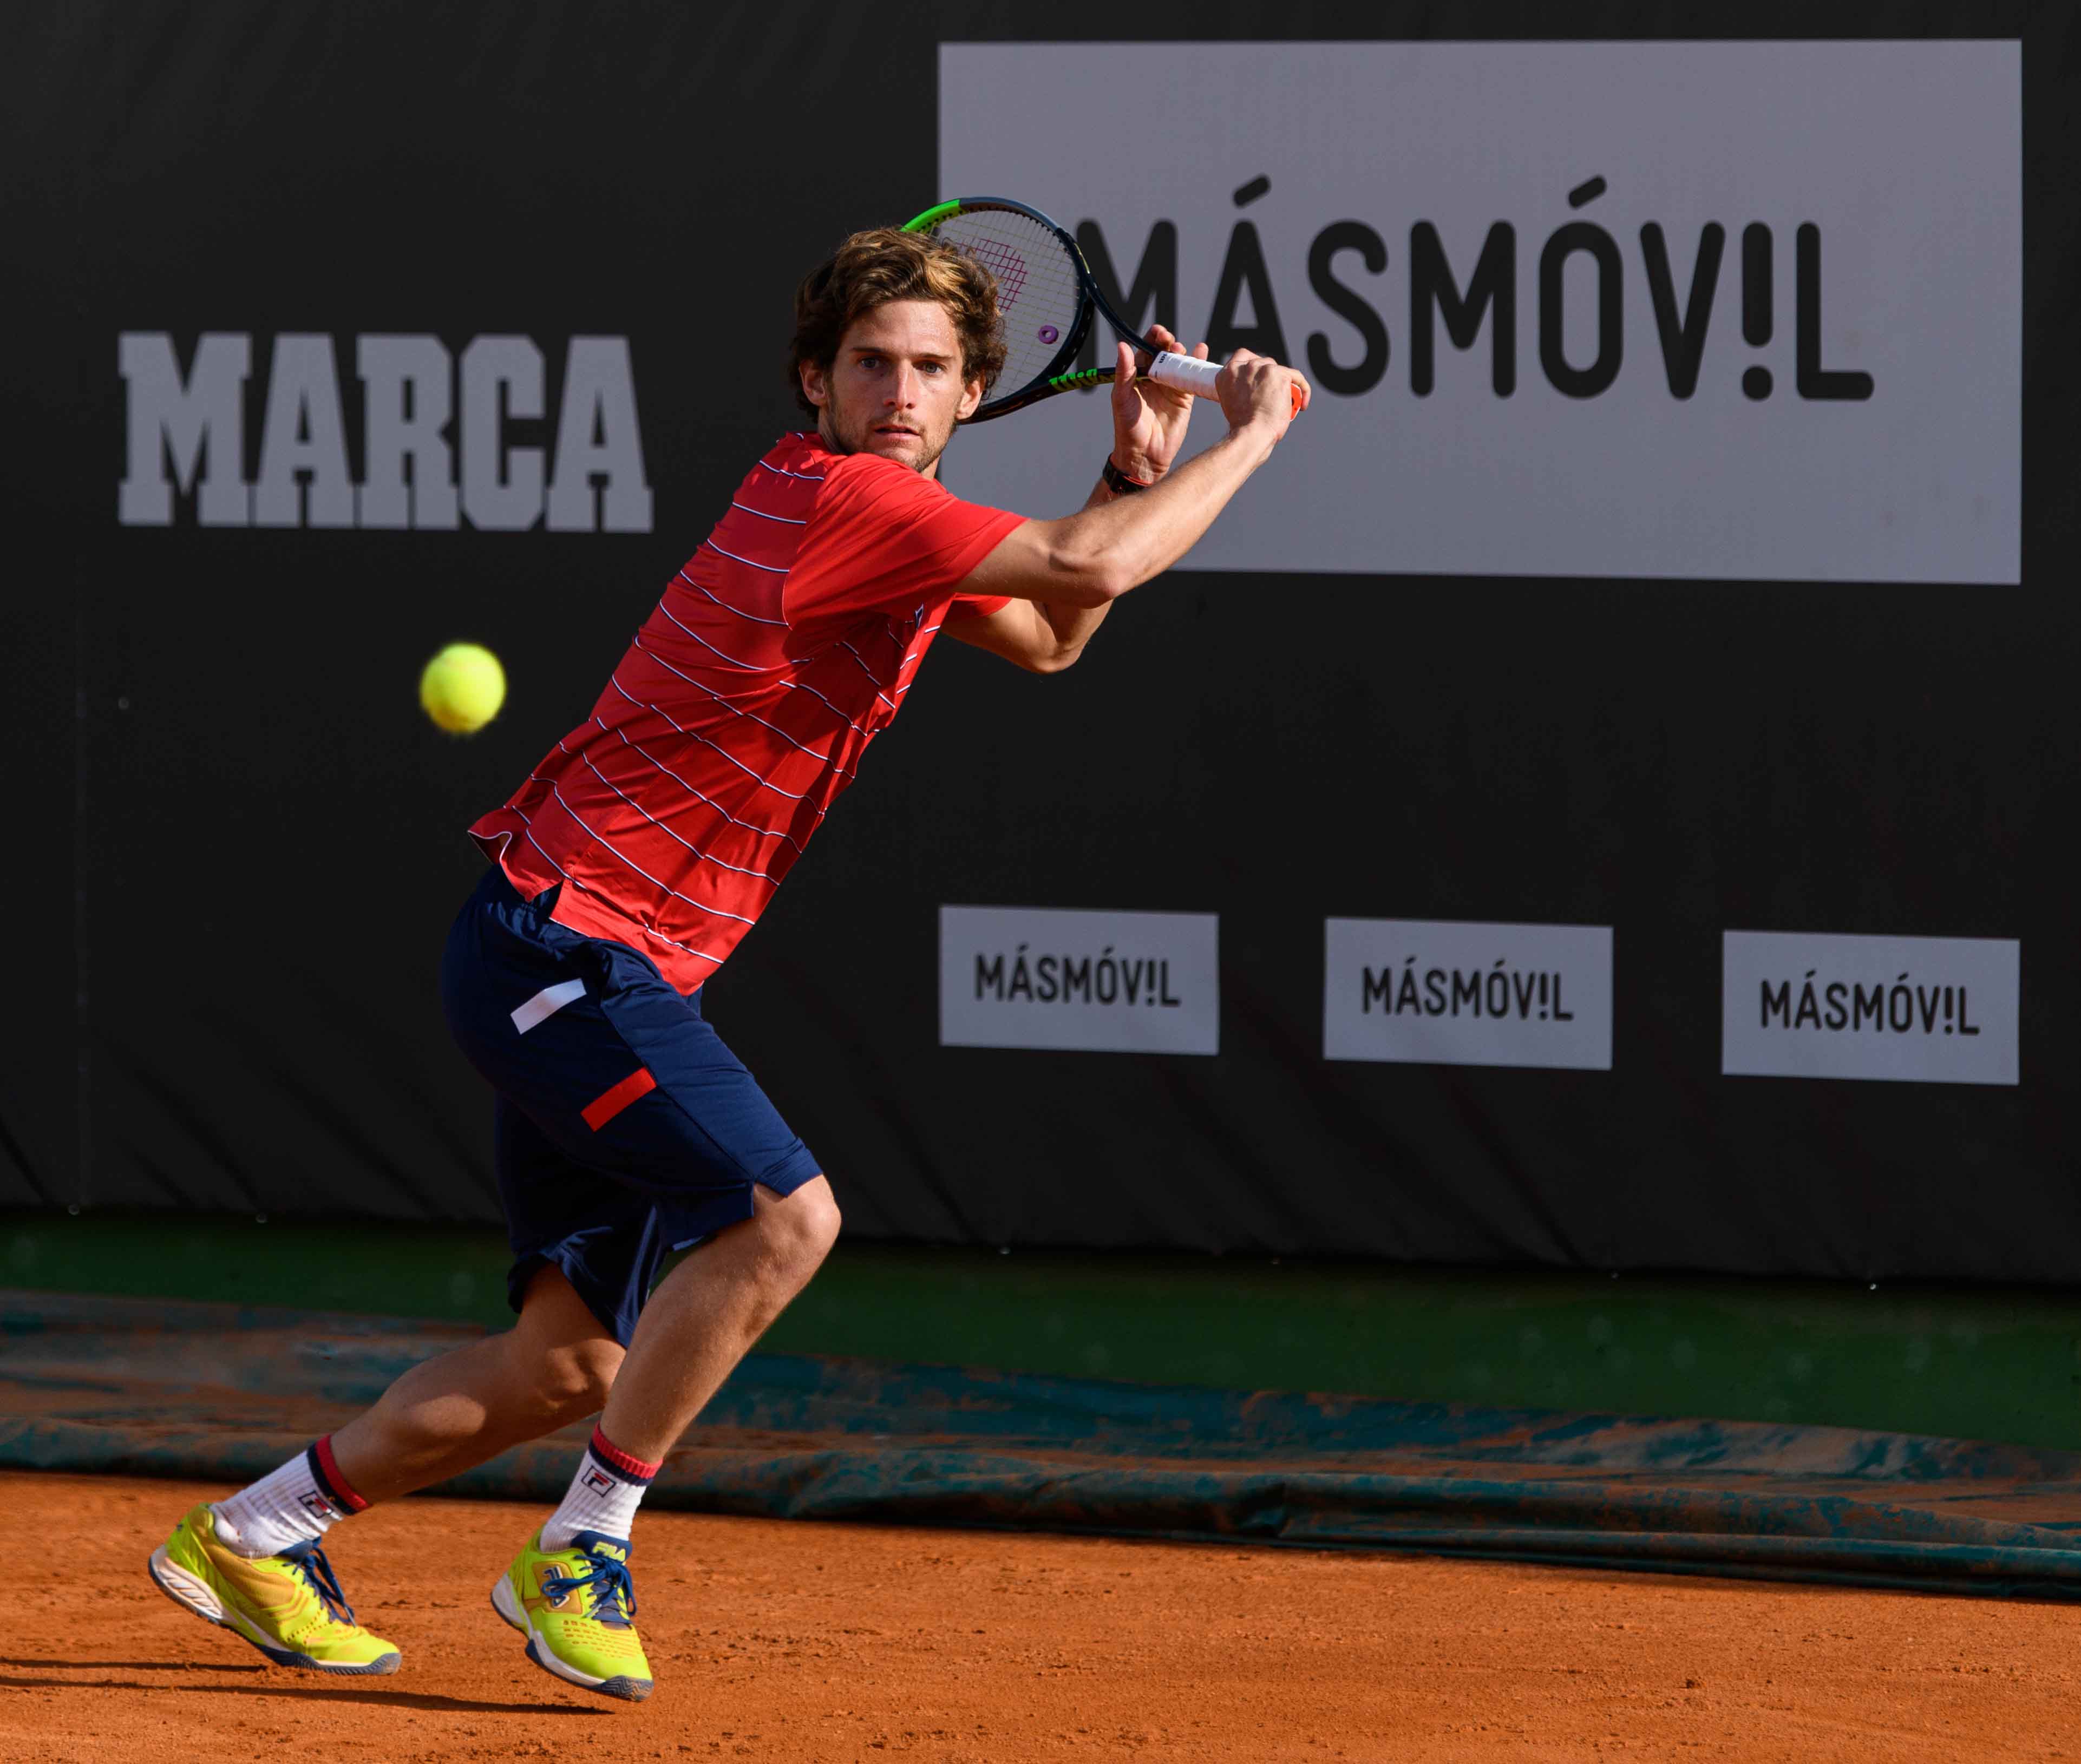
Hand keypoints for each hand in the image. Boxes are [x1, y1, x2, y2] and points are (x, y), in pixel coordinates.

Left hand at [1108, 324, 1205, 482]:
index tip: (1158, 332)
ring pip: (1180, 362)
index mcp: (1137, 374)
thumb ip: (1124, 372)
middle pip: (1165, 351)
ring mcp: (1171, 386)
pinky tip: (1201, 350)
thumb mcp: (1122, 398)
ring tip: (1181, 351)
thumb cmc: (1128, 428)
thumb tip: (1121, 345)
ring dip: (1183, 352)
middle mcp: (1155, 377)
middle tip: (1171, 343)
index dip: (1153, 337)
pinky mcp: (1185, 397)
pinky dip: (1198, 362)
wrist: (1145, 455)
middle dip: (1169, 342)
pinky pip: (1192, 377)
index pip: (1146, 348)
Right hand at [1216, 349, 1310, 441]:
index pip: (1243, 357)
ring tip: (1286, 403)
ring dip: (1284, 384)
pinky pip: (1297, 378)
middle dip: (1270, 378)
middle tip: (1272, 397)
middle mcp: (1244, 367)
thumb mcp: (1232, 402)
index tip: (1259, 380)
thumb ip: (1240, 388)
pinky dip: (1303, 391)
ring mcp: (1262, 368)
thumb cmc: (1243, 426)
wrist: (1251, 434)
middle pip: (1264, 363)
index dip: (1254, 368)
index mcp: (1228, 373)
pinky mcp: (1280, 374)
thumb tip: (1256, 388)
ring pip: (1280, 370)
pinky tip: (1302, 404)